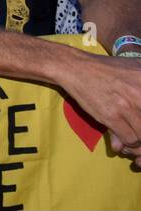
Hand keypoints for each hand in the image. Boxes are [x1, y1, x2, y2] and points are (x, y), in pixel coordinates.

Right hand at [63, 53, 140, 167]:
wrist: (76, 67)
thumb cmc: (107, 69)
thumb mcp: (134, 70)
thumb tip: (139, 124)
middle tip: (139, 135)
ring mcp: (127, 105)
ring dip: (139, 141)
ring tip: (132, 137)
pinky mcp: (112, 116)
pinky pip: (130, 139)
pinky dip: (128, 142)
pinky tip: (123, 136)